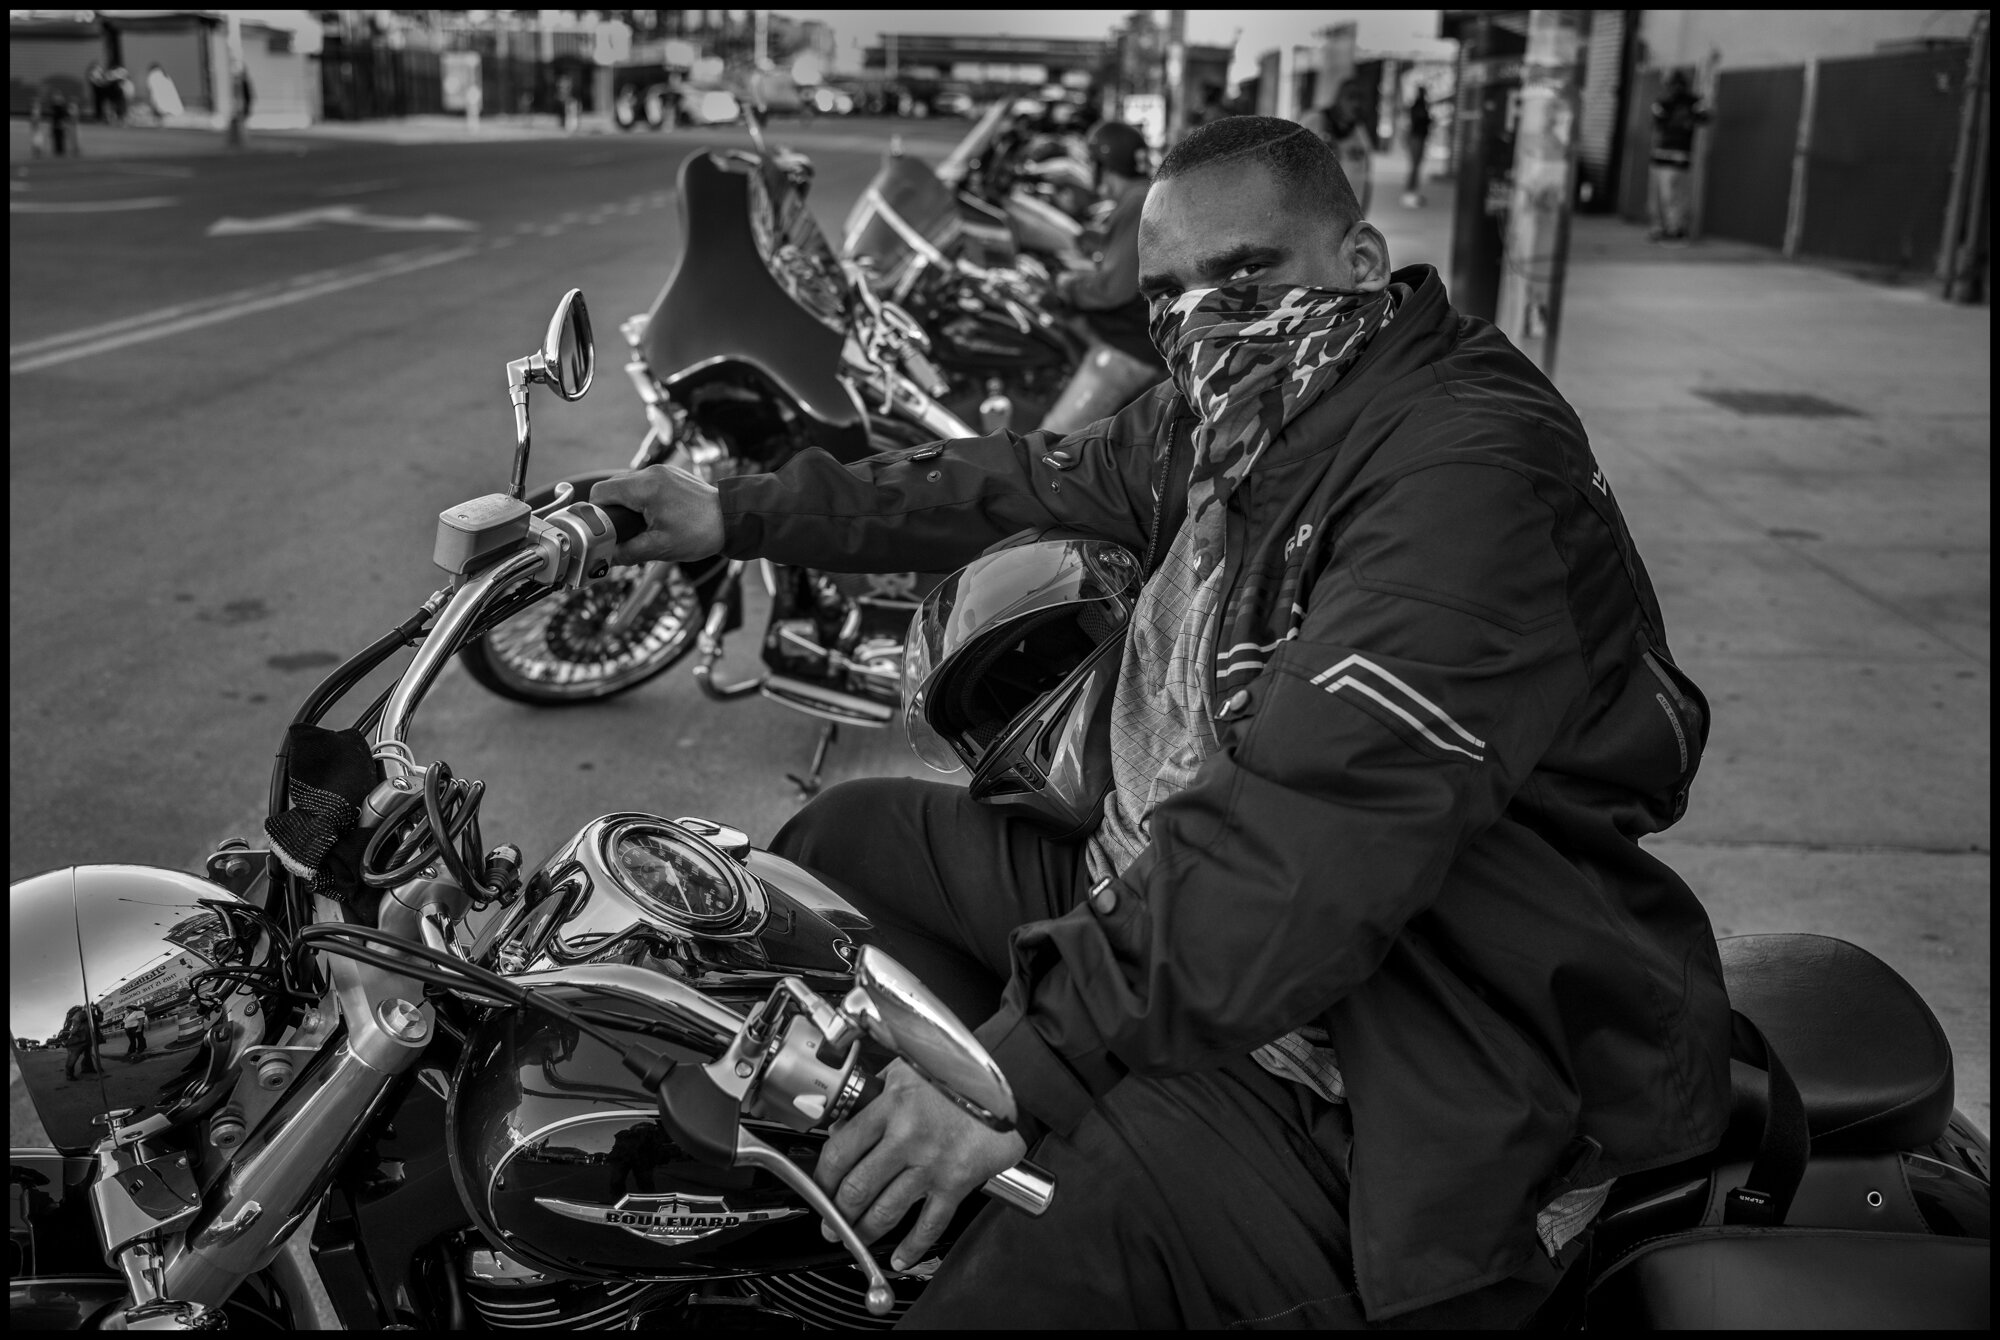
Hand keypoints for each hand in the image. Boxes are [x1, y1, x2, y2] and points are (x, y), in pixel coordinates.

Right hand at [589, 464, 723, 565]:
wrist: (733, 519)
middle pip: (613, 487)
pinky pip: (645, 484)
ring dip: (627, 504)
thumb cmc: (701, 533)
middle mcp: (651, 473)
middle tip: (619, 532)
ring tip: (638, 526)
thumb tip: (605, 558)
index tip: (601, 530)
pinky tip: (652, 517)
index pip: (601, 492)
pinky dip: (642, 499)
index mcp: (645, 487)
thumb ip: (627, 552)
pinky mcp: (671, 475)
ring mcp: (662, 472)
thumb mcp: (660, 548)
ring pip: (628, 485)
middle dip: (612, 511)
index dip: (596, 513)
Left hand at [814, 1060, 1027, 1270]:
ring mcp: (932, 1163)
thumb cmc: (956, 1077)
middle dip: (836, 1213)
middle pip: (858, 1188)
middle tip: (830, 1223)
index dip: (822, 1178)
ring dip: (864, 1231)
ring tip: (855, 1238)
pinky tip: (900, 1257)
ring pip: (886, 1211)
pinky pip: (929, 1224)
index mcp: (891, 1106)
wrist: (1008, 1086)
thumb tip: (842, 1128)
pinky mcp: (956, 1183)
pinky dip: (912, 1247)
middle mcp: (908, 1137)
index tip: (819, 1188)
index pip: (840, 1151)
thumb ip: (874, 1096)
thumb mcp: (907, 1070)